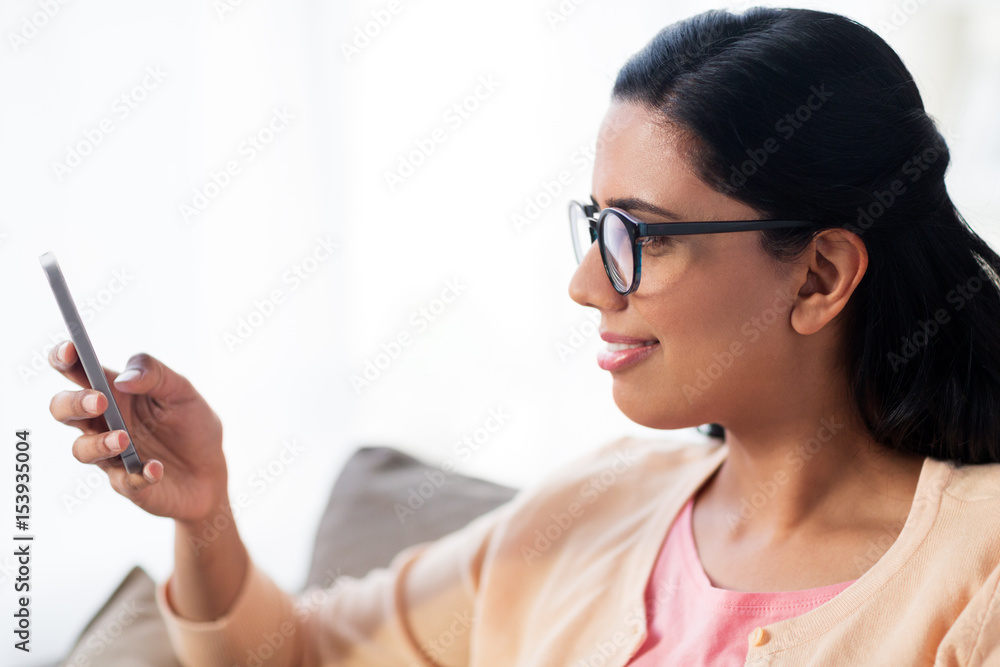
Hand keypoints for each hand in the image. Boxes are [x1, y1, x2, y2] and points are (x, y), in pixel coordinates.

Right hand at [48, 341, 227, 524]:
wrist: (211, 469)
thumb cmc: (191, 424)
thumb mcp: (182, 391)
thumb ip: (155, 375)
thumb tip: (124, 379)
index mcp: (113, 393)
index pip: (77, 371)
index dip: (64, 358)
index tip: (69, 349)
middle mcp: (104, 423)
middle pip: (63, 410)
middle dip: (73, 403)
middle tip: (99, 401)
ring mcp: (111, 455)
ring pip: (81, 450)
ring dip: (99, 443)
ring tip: (124, 439)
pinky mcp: (128, 483)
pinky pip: (124, 482)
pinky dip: (138, 475)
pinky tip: (156, 468)